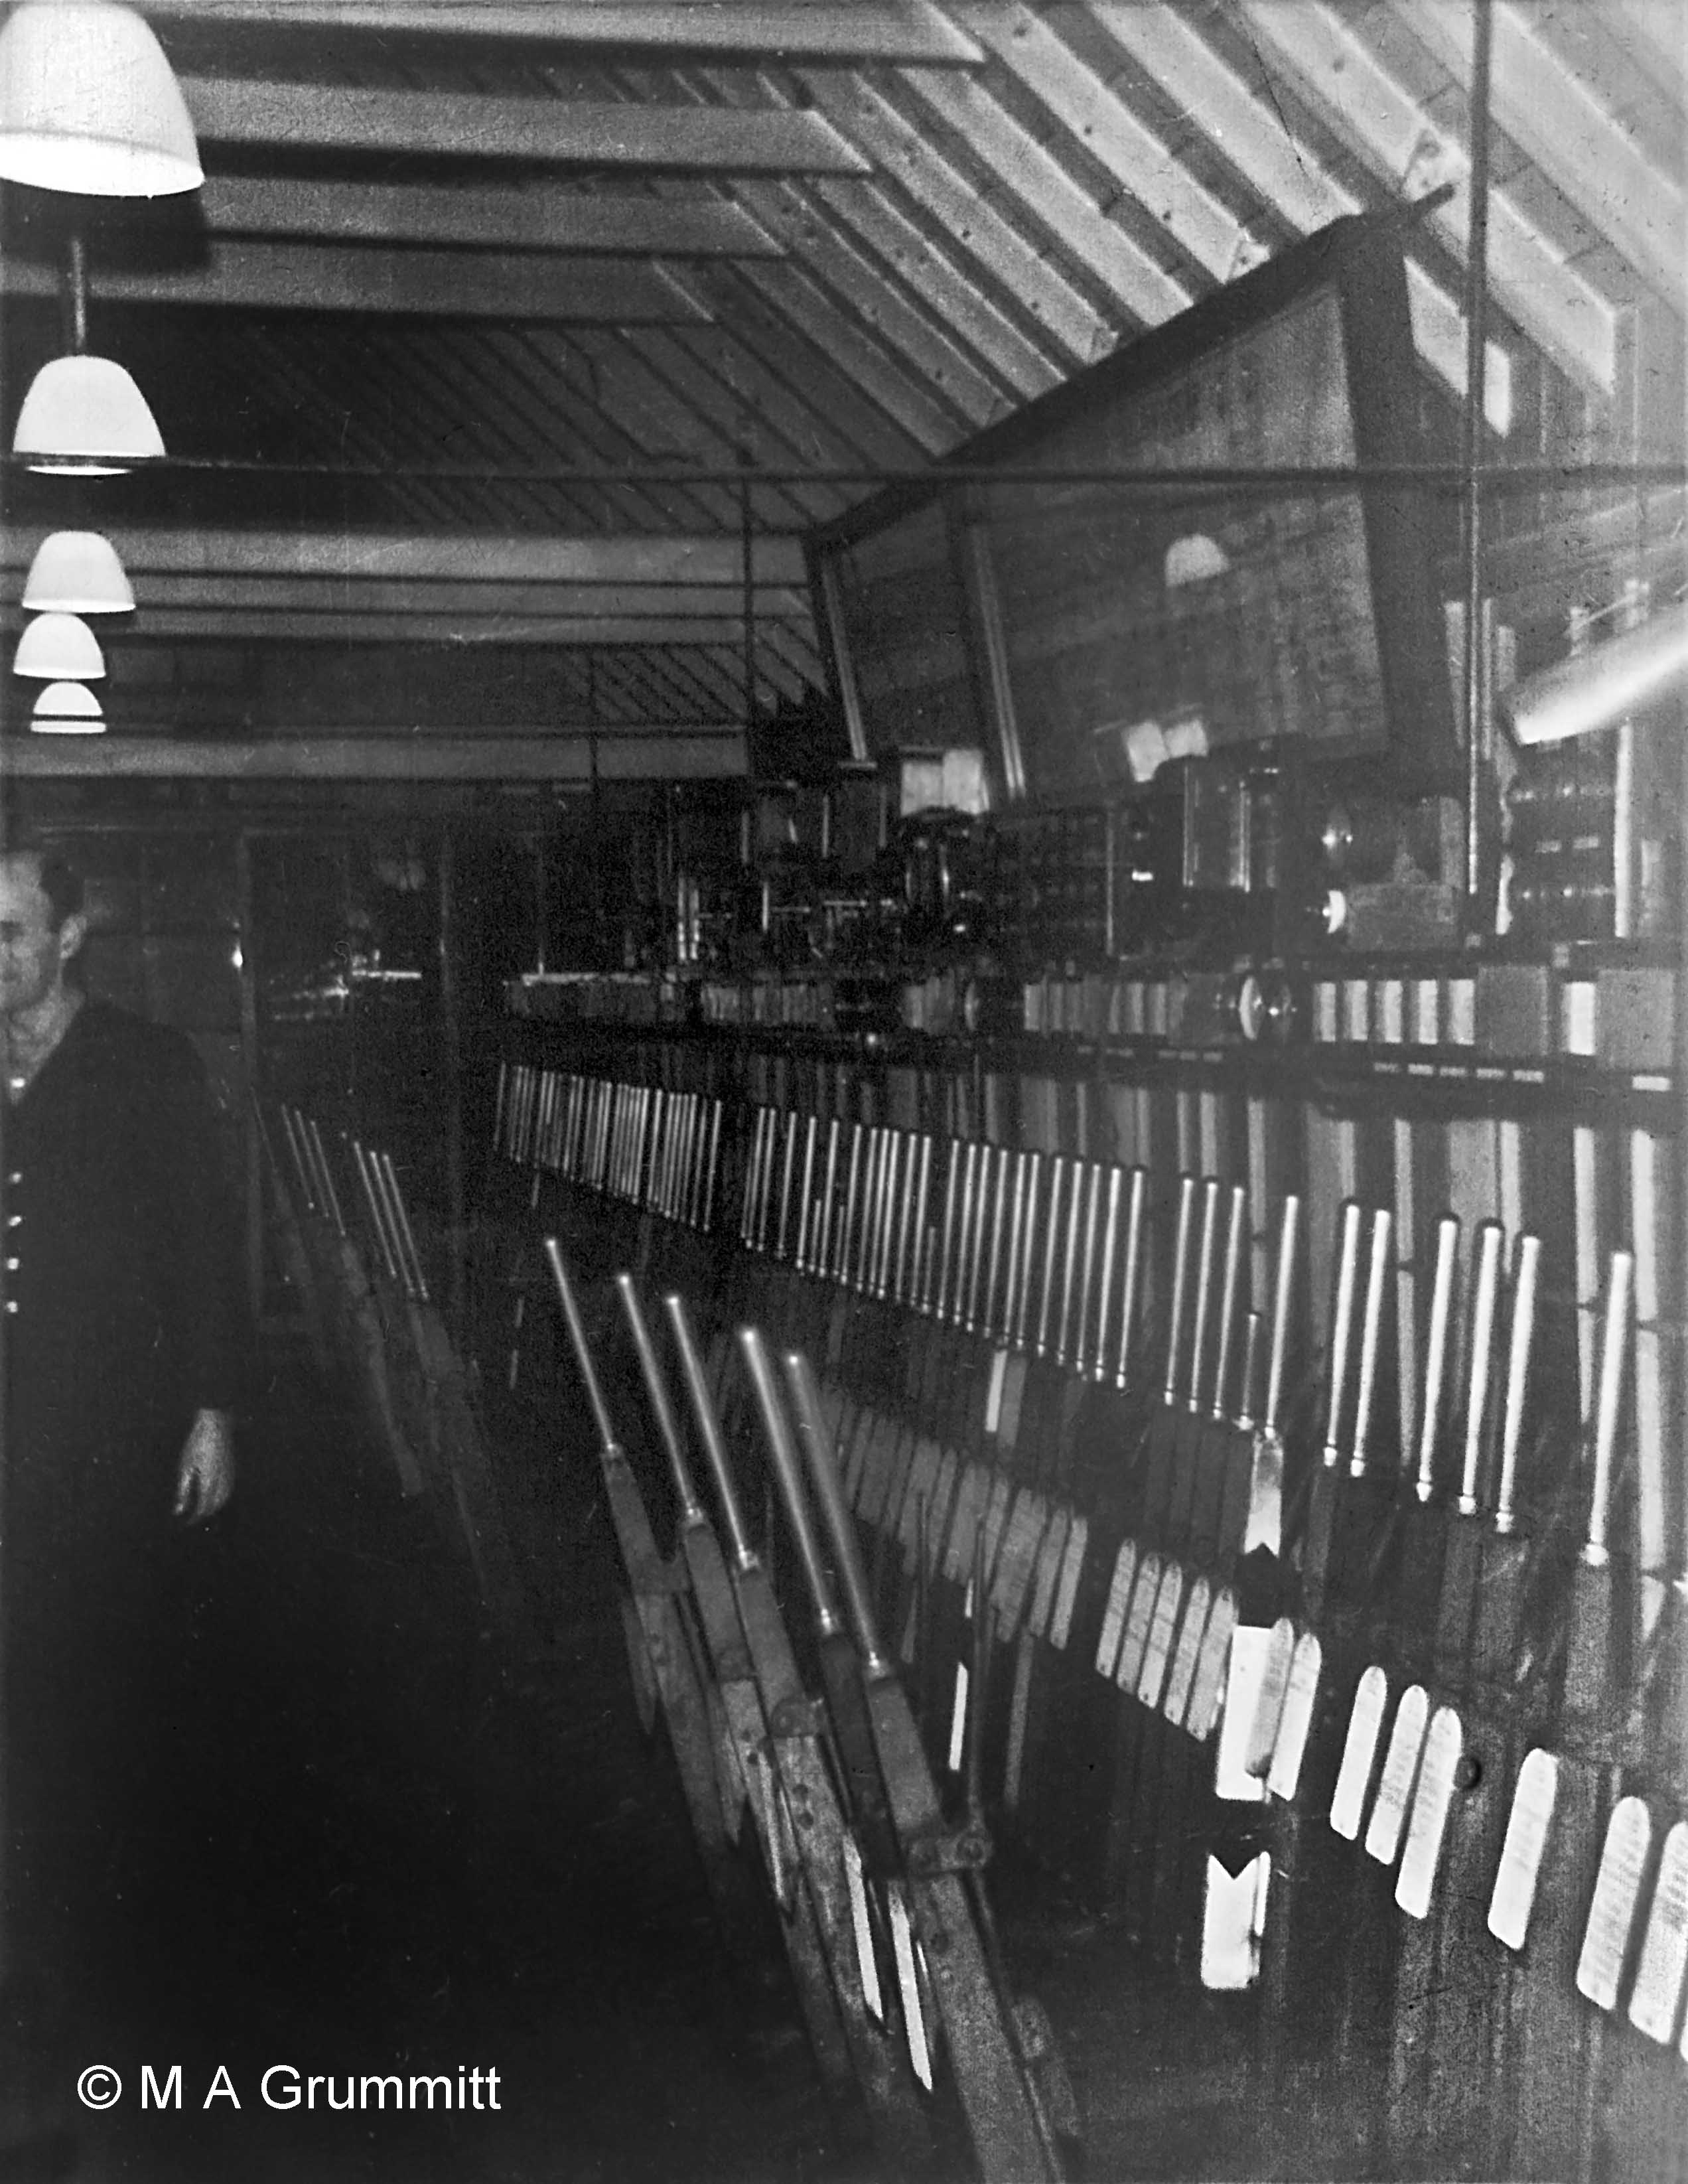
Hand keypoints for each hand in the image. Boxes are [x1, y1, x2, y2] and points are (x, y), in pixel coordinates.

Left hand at [174, 1408, 234, 1523]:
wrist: (216, 1425)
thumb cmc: (197, 1445)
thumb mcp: (185, 1468)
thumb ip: (183, 1491)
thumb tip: (179, 1511)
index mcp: (209, 1484)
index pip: (202, 1508)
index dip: (194, 1518)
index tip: (186, 1522)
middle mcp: (222, 1483)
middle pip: (215, 1506)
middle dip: (204, 1514)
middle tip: (193, 1517)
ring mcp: (230, 1476)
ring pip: (224, 1499)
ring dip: (214, 1507)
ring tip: (203, 1509)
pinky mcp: (232, 1469)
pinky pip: (228, 1489)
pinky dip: (221, 1497)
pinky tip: (214, 1494)